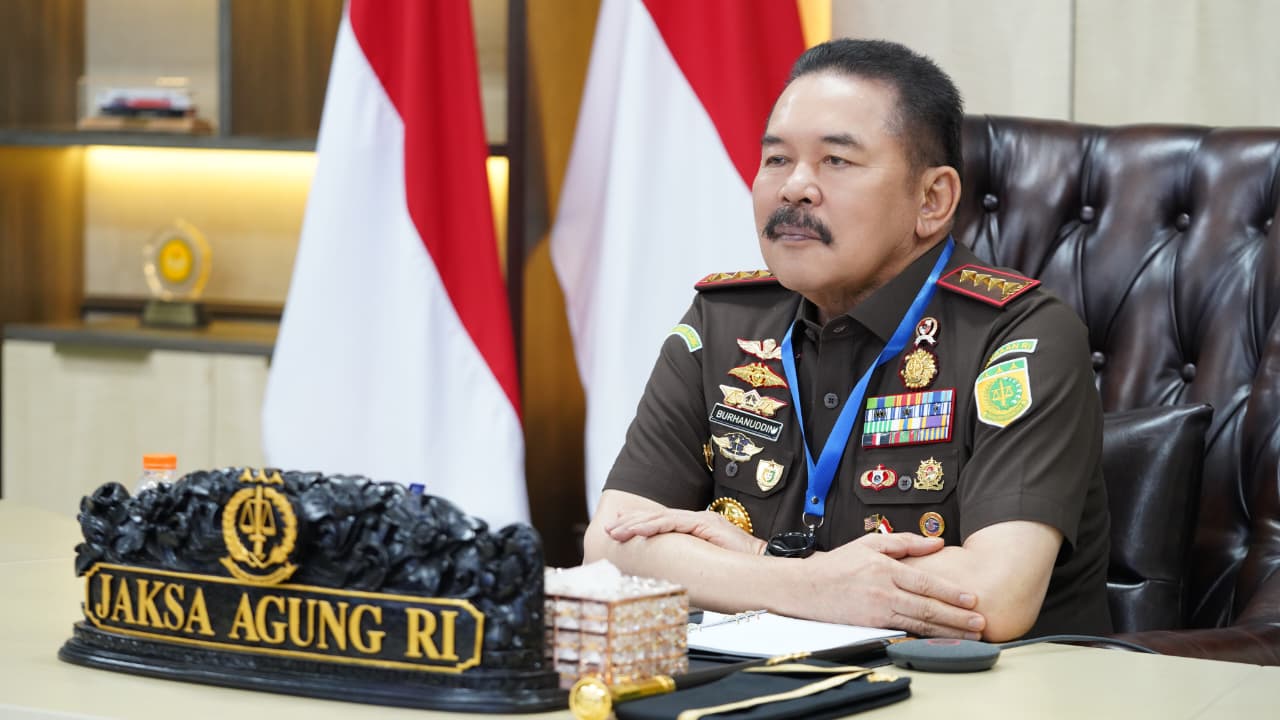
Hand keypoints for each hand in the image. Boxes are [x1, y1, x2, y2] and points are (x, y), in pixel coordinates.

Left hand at [604, 508, 766, 554]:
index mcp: (694, 529)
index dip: (638, 526)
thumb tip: (666, 574)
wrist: (762, 564)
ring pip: (660, 519)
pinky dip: (653, 526)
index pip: (660, 525)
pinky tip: (638, 531)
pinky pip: (673, 522)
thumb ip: (687, 562)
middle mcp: (694, 521)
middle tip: (608, 530)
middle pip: (655, 519)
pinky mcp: (704, 523)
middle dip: (629, 523)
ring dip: (635, 525)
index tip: (618, 532)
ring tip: (616, 531)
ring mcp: (699, 520)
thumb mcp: (705, 563)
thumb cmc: (737, 568)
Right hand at [789, 533, 985, 638]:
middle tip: (980, 622)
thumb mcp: (869, 543)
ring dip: (947, 630)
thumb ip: (905, 542)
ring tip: (969, 634)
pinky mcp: (871, 625)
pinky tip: (941, 639)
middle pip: (928, 607)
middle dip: (957, 617)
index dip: (951, 593)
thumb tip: (937, 543)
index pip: (926, 583)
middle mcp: (884, 591)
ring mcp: (877, 611)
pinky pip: (904, 631)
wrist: (805, 587)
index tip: (973, 599)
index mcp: (885, 568)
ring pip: (919, 623)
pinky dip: (925, 636)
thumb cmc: (838, 564)